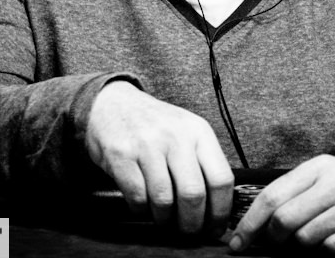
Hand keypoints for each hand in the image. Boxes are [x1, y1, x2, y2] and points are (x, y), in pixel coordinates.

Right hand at [85, 81, 234, 234]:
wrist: (113, 103)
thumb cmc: (155, 124)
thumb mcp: (186, 131)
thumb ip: (203, 161)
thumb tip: (219, 206)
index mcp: (199, 131)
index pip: (221, 179)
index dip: (220, 211)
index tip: (215, 227)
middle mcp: (176, 136)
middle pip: (193, 194)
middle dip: (192, 223)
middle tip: (188, 231)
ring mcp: (147, 144)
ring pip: (164, 200)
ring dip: (165, 219)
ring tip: (164, 219)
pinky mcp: (121, 154)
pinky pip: (137, 197)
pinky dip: (141, 210)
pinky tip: (143, 206)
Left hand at [230, 155, 334, 253]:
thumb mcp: (324, 174)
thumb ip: (293, 190)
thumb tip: (257, 219)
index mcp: (317, 168)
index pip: (272, 196)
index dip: (249, 223)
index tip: (237, 241)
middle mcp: (333, 185)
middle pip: (285, 219)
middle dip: (273, 239)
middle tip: (275, 244)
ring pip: (304, 238)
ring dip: (299, 247)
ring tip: (306, 241)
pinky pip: (329, 250)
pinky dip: (323, 252)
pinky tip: (329, 243)